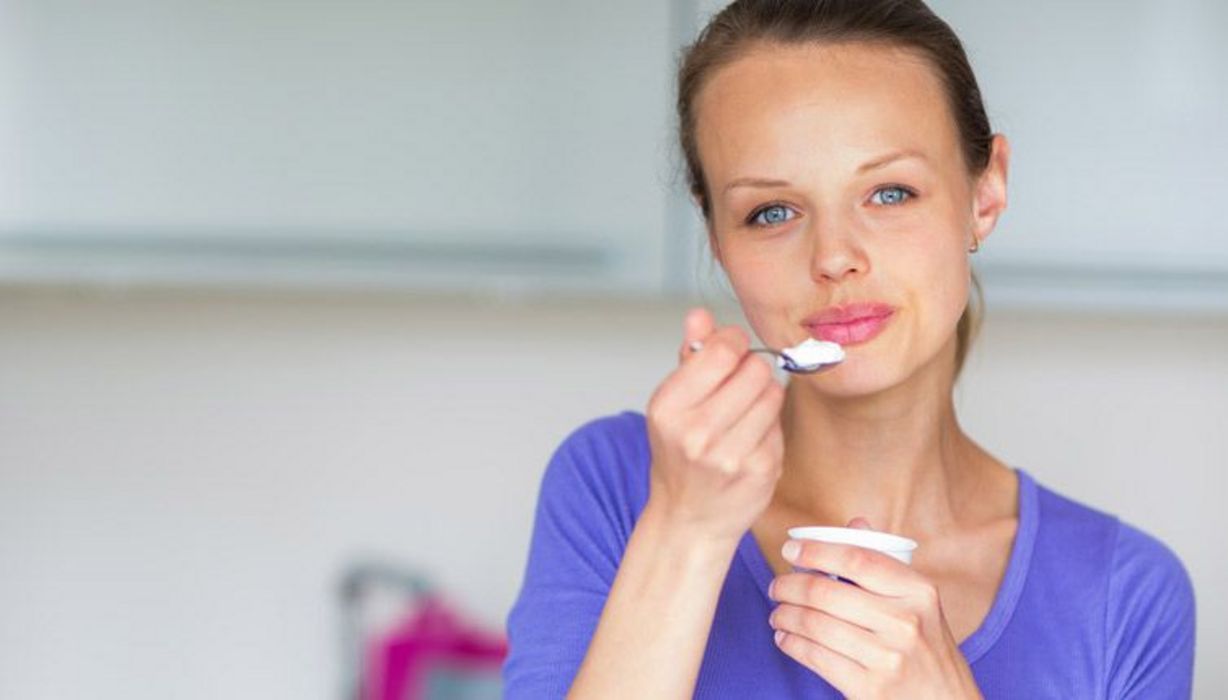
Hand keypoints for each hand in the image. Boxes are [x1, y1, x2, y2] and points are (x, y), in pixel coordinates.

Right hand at [642, 307, 785, 544]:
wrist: (689, 519)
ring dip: (763, 397)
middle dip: (751, 371)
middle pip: (755, 369)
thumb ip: (690, 357)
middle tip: (738, 387)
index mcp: (668, 407)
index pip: (722, 350)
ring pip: (773, 394)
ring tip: (743, 414)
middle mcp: (696, 432)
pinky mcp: (760, 469)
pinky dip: (769, 426)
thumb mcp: (672, 404)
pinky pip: (779, 424)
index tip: (730, 353)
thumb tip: (700, 315)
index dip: (734, 343)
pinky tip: (750, 440)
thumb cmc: (680, 457)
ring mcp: (730, 454)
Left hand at [767, 518, 982, 699]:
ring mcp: (888, 658)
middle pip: (827, 593)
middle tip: (777, 586)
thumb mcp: (920, 604)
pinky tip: (785, 637)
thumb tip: (856, 523)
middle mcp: (906, 622)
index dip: (816, 550)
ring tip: (778, 612)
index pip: (858, 559)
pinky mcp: (869, 688)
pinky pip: (816, 657)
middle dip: (789, 586)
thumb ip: (886, 565)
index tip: (789, 550)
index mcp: (919, 592)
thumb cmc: (927, 648)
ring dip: (785, 615)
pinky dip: (792, 643)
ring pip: (815, 625)